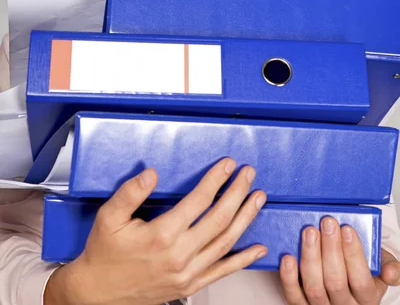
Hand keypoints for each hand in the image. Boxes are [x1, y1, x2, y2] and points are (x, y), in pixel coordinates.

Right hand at [44, 158, 266, 304]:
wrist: (97, 294)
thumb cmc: (104, 253)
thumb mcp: (108, 217)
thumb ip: (130, 193)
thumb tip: (151, 174)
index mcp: (161, 235)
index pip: (198, 201)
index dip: (216, 180)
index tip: (228, 165)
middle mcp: (179, 255)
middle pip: (218, 219)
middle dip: (237, 193)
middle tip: (248, 174)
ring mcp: (187, 273)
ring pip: (225, 242)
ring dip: (245, 218)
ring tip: (258, 198)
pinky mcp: (189, 286)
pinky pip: (222, 271)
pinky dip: (243, 259)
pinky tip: (258, 248)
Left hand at [280, 216, 399, 303]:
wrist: (345, 292)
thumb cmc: (360, 274)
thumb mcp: (380, 269)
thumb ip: (387, 265)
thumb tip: (390, 271)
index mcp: (366, 298)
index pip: (361, 279)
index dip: (353, 254)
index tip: (347, 229)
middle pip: (335, 281)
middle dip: (330, 248)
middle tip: (327, 223)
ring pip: (314, 287)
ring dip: (310, 257)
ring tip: (309, 232)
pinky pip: (293, 295)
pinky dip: (288, 277)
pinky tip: (288, 257)